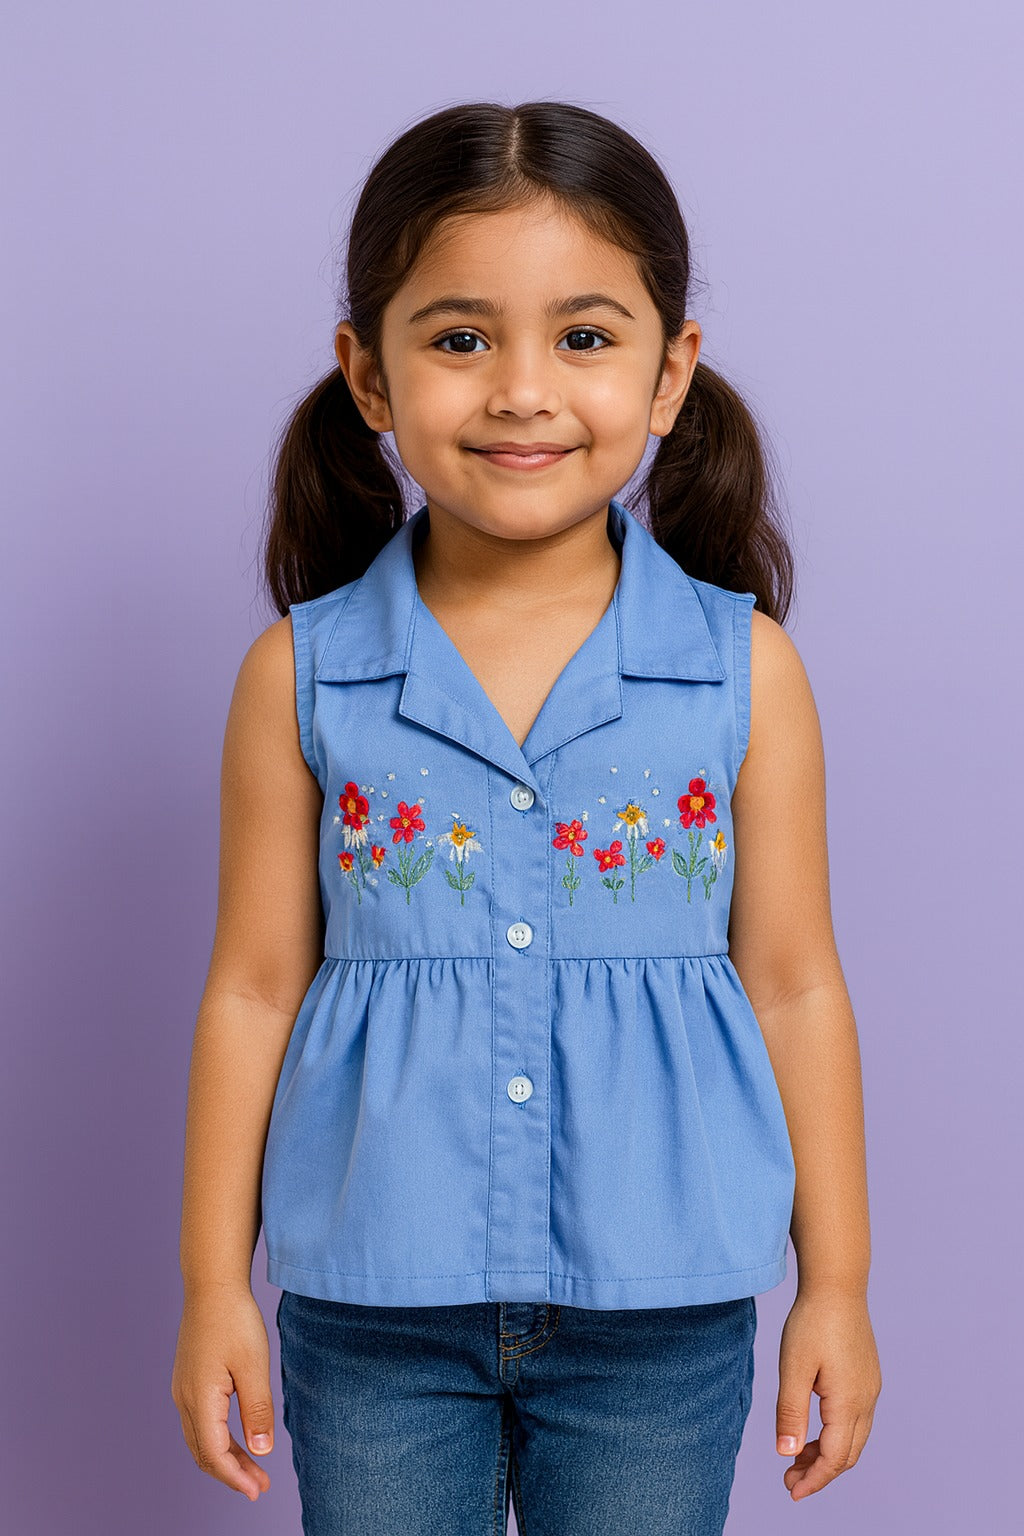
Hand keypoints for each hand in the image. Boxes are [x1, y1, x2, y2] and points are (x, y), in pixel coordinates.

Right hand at [171, 1284, 275, 1502]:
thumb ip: (258, 1410)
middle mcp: (185, 1399)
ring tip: (253, 1468)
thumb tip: (261, 1451)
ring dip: (224, 1458)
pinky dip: (217, 1439)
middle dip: (231, 1474)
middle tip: (260, 1485)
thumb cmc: (235, 1320)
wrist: (212, 1285)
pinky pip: (199, 1423)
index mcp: (200, 1398)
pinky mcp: (188, 1380)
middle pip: (204, 1453)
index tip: (258, 1490)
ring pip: (200, 1439)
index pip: (215, 1454)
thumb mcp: (254, 1365)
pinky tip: (237, 1439)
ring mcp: (183, 1389)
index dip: (236, 1477)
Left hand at [775, 1287, 881, 1500]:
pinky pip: (855, 1419)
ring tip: (796, 1457)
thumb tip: (786, 1454)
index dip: (814, 1480)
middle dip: (820, 1472)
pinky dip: (835, 1433)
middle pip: (848, 1454)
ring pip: (853, 1437)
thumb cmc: (812, 1322)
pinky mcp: (867, 1376)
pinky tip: (813, 1428)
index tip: (791, 1491)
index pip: (835, 1458)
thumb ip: (790, 1413)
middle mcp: (866, 1400)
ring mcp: (870, 1388)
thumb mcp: (793, 1368)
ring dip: (828, 1453)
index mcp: (849, 1402)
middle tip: (789, 1478)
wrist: (838, 1285)